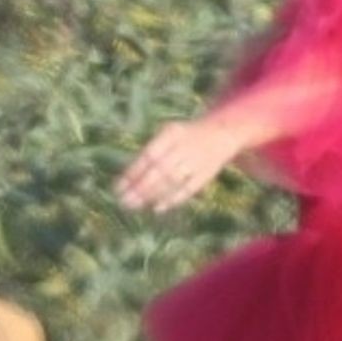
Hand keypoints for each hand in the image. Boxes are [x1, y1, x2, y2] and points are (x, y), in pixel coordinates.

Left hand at [116, 113, 239, 213]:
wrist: (222, 133)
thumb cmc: (186, 135)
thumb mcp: (169, 133)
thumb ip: (152, 150)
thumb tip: (129, 176)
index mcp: (173, 133)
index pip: (149, 155)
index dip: (133, 172)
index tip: (118, 186)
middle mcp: (185, 147)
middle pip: (160, 170)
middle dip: (140, 188)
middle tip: (124, 201)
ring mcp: (197, 161)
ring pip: (172, 181)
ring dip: (153, 195)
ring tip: (136, 205)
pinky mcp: (206, 174)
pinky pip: (188, 189)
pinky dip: (173, 199)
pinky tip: (158, 208)